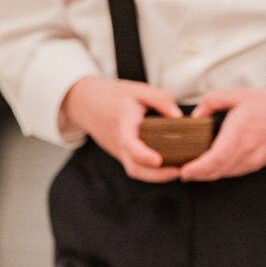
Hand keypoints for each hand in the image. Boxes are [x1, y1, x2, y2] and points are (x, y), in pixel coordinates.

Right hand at [62, 76, 183, 181]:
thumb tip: (179, 117)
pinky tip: (169, 164)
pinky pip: (136, 167)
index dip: (143, 155)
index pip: (129, 144)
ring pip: (136, 171)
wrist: (86, 104)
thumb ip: (161, 99)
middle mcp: (119, 142)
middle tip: (178, 171)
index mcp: (122, 124)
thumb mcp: (137, 90)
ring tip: (177, 169)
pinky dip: (152, 171)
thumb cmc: (113, 96)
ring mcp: (119, 151)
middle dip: (157, 175)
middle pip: (134, 167)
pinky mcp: (122, 155)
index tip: (157, 160)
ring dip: (157, 175)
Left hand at [179, 87, 265, 181]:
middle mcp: (248, 149)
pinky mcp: (259, 163)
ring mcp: (255, 158)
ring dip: (208, 174)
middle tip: (183, 172)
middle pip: (218, 170)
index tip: (185, 171)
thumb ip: (211, 101)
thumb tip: (196, 115)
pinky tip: (212, 166)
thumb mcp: (236, 94)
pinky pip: (236, 171)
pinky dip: (221, 171)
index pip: (216, 158)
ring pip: (226, 173)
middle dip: (197, 174)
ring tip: (193, 170)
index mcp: (240, 131)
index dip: (198, 168)